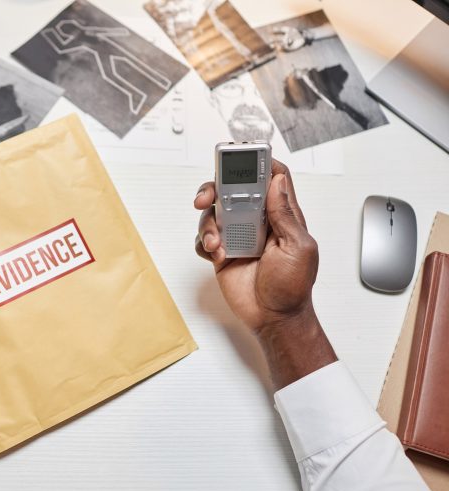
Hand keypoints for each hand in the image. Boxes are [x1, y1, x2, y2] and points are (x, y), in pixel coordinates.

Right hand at [194, 160, 335, 387]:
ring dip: (208, 223)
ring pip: (214, 213)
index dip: (258, 164)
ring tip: (216, 242)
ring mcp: (237, 235)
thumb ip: (286, 214)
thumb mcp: (299, 247)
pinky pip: (205, 239)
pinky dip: (205, 243)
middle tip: (207, 197)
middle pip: (232, 189)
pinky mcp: (222, 252)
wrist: (273, 318)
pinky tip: (216, 254)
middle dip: (216, 187)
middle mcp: (256, 221)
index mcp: (280, 215)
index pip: (271, 178)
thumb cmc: (293, 287)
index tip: (243, 158)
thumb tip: (277, 181)